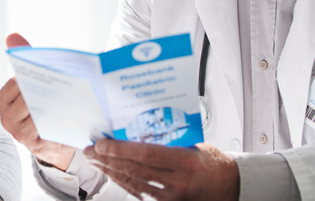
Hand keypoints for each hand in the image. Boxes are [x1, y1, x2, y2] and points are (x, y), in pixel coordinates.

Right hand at [0, 33, 75, 170]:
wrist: (50, 140)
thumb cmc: (39, 105)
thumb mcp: (30, 81)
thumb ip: (22, 57)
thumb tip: (12, 36)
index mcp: (2, 100)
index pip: (14, 82)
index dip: (30, 75)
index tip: (47, 68)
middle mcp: (6, 118)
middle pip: (26, 98)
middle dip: (45, 87)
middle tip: (63, 77)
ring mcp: (19, 133)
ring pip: (36, 113)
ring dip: (54, 102)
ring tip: (69, 92)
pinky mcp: (35, 144)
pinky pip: (46, 128)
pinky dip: (58, 118)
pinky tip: (70, 109)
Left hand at [83, 140, 239, 200]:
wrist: (231, 188)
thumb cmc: (213, 163)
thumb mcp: (194, 145)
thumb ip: (168, 139)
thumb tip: (139, 127)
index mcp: (185, 163)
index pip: (145, 155)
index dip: (119, 149)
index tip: (102, 143)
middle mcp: (177, 183)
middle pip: (133, 170)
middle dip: (107, 160)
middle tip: (90, 150)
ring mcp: (171, 197)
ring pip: (132, 183)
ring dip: (110, 171)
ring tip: (95, 160)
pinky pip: (139, 193)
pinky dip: (122, 182)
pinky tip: (112, 173)